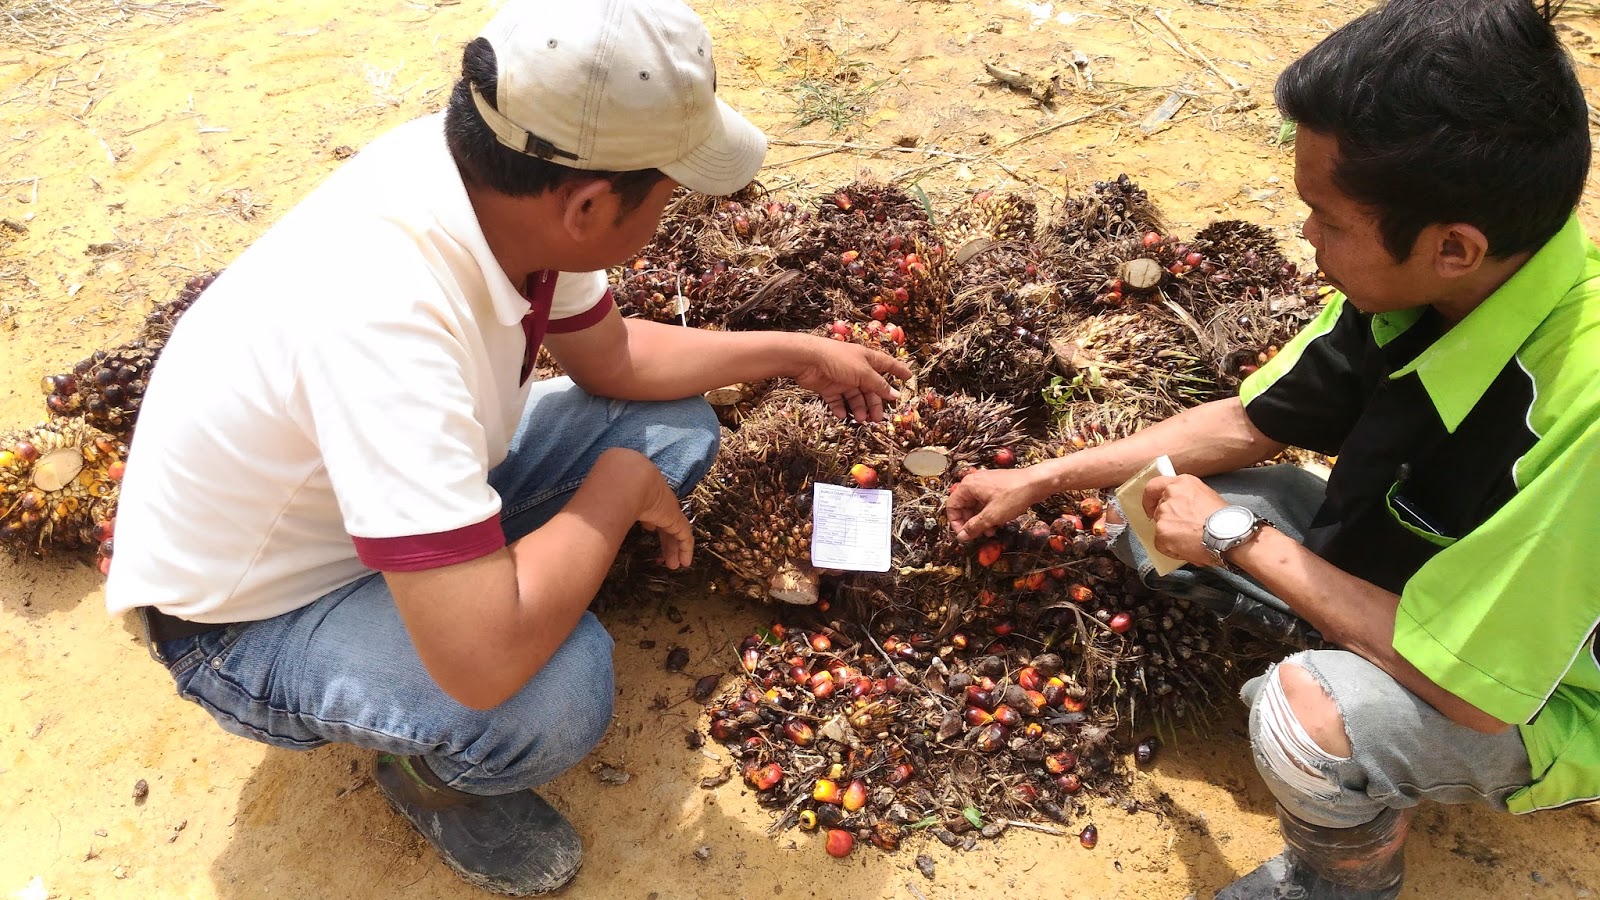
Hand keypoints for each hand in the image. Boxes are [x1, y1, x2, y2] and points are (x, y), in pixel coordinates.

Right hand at [594, 447, 693, 569]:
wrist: (626, 478)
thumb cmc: (611, 486)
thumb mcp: (607, 500)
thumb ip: (605, 510)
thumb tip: (590, 525)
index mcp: (642, 494)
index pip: (650, 509)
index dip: (651, 520)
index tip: (648, 529)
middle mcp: (657, 501)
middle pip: (663, 523)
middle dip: (664, 541)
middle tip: (663, 558)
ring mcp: (667, 509)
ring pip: (674, 531)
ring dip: (673, 549)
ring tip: (672, 565)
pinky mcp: (675, 518)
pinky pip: (684, 536)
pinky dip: (686, 549)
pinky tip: (685, 562)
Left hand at [792, 335, 912, 421]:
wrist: (807, 360)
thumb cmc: (838, 360)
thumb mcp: (863, 372)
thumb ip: (879, 385)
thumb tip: (895, 395)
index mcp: (867, 359)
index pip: (887, 364)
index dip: (898, 371)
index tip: (909, 378)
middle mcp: (856, 369)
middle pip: (871, 388)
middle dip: (875, 403)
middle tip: (878, 418)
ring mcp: (842, 378)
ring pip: (855, 397)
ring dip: (859, 408)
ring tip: (861, 419)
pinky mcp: (828, 387)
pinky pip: (837, 400)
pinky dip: (841, 408)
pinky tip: (843, 415)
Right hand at [945, 467, 1046, 541]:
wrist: (1037, 483)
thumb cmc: (1013, 496)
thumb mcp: (992, 516)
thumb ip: (974, 527)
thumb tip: (961, 537)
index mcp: (968, 486)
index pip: (951, 506)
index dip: (955, 523)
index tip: (963, 535)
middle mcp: (973, 483)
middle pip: (963, 507)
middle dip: (970, 523)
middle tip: (979, 535)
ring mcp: (985, 484)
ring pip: (975, 506)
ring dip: (980, 520)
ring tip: (991, 531)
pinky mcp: (995, 487)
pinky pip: (985, 503)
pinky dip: (988, 514)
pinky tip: (997, 523)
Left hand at [1141, 474, 1228, 566]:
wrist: (1229, 535)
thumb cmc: (1225, 519)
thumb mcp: (1206, 496)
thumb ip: (1187, 498)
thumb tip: (1180, 508)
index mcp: (1182, 482)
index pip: (1154, 485)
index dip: (1150, 498)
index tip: (1151, 507)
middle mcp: (1170, 494)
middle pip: (1158, 508)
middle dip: (1167, 520)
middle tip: (1182, 530)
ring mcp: (1164, 513)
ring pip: (1160, 527)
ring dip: (1172, 535)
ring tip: (1191, 541)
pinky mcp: (1161, 531)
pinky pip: (1161, 544)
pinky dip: (1171, 549)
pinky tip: (1188, 549)